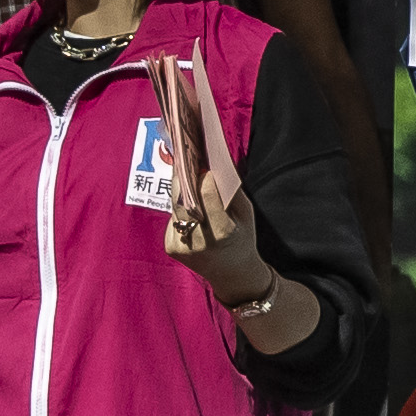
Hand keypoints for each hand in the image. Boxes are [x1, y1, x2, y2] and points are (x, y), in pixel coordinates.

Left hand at [153, 55, 274, 296]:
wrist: (234, 277)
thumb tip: (211, 158)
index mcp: (223, 232)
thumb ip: (228, 188)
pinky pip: (172, 214)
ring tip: (181, 153)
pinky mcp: (169, 245)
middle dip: (185, 166)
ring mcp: (180, 244)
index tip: (200, 148)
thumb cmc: (245, 240)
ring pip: (176, 202)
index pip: (206, 191)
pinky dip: (179, 200)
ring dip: (179, 180)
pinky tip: (183, 183)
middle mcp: (197, 239)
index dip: (202, 170)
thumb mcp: (246, 213)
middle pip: (184, 193)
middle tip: (181, 137)